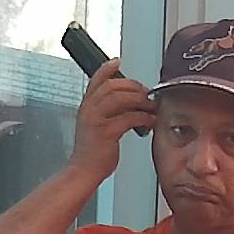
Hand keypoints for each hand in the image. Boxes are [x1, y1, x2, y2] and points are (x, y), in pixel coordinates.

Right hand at [69, 60, 156, 182]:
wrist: (83, 171)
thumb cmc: (93, 151)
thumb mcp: (96, 126)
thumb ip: (109, 111)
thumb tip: (132, 101)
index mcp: (86, 108)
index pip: (95, 82)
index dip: (105, 69)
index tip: (116, 61)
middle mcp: (88, 111)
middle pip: (112, 86)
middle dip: (133, 86)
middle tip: (146, 94)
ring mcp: (95, 121)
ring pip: (120, 98)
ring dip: (140, 100)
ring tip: (150, 107)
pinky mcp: (105, 132)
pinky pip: (129, 117)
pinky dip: (144, 118)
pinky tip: (150, 122)